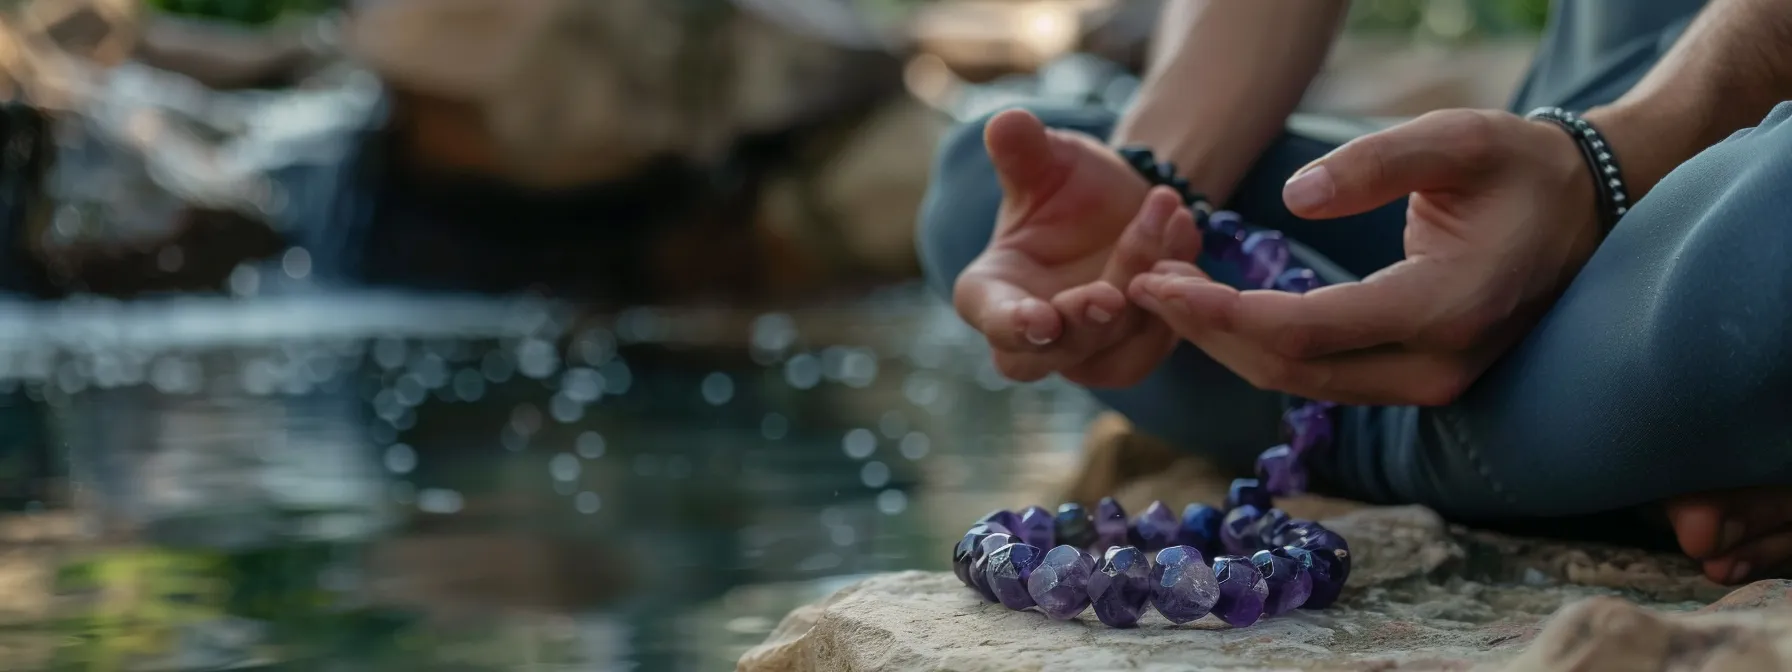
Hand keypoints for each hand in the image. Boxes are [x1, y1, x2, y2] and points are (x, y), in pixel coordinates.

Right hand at [954, 110, 1200, 386]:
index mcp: (992, 291)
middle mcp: (1035, 334)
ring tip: (1165, 220)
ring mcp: (1087, 351)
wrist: (1123, 201)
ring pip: (1112, 349)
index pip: (990, 316)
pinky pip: (1159, 337)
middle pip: (1047, 355)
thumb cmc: (1066, 184)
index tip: (1039, 319)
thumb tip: (1006, 122)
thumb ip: (1023, 149)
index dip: (1011, 323)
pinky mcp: (1135, 350)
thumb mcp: (1048, 161)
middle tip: (1107, 297)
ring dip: (1142, 295)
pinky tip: (1184, 229)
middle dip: (1080, 327)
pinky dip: (1176, 291)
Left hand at [1128, 109, 1602, 405]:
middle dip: (1210, 332)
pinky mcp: (1418, 379)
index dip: (1225, 313)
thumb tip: (1296, 195)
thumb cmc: (1521, 167)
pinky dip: (1264, 347)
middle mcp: (1437, 364)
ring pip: (1304, 383)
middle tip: (1145, 288)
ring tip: (1167, 297)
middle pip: (1293, 370)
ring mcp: (1431, 383)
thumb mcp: (1460, 139)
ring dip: (1229, 345)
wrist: (1589, 210)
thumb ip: (1378, 162)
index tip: (1162, 281)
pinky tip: (1217, 311)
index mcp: (1447, 307)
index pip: (1309, 331)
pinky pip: (1325, 376)